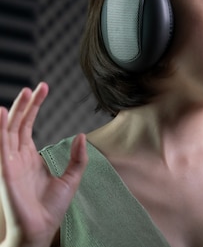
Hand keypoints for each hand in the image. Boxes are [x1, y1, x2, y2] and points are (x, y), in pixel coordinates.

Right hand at [0, 82, 87, 245]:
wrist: (40, 230)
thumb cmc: (51, 208)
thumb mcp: (71, 178)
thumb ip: (77, 158)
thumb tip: (81, 135)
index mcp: (29, 157)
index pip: (28, 125)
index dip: (34, 106)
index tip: (43, 88)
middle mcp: (17, 157)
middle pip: (19, 124)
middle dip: (27, 104)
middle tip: (37, 86)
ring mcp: (9, 163)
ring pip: (9, 131)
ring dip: (14, 112)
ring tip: (23, 93)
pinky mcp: (5, 171)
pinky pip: (1, 146)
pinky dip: (1, 129)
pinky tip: (3, 113)